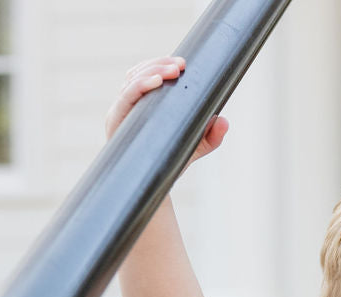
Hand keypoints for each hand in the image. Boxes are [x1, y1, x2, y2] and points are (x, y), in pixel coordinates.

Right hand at [105, 56, 227, 161]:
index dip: (161, 63)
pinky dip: (140, 86)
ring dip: (152, 70)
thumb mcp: (195, 147)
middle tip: (181, 65)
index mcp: (141, 105)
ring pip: (132, 80)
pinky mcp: (116, 123)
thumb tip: (225, 121)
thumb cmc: (171, 163)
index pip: (145, 74)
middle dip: (160, 65)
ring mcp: (120, 113)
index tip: (182, 62)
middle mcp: (127, 106)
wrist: (154, 190)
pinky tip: (156, 81)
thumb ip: (211, 135)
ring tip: (173, 71)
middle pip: (138, 73)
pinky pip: (126, 97)